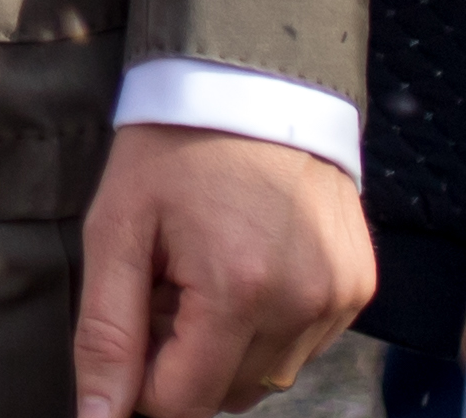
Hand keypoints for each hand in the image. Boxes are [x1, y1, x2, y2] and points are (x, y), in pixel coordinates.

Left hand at [72, 121, 371, 417]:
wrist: (252, 81)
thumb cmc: (173, 150)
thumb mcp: (117, 230)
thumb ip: (107, 335)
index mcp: (239, 291)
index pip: (183, 404)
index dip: (142, 378)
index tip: (135, 321)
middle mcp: (302, 304)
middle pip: (227, 395)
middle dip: (184, 357)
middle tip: (169, 282)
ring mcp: (339, 298)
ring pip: (267, 377)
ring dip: (227, 345)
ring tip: (208, 266)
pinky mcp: (359, 287)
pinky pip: (302, 344)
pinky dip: (267, 324)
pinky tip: (248, 263)